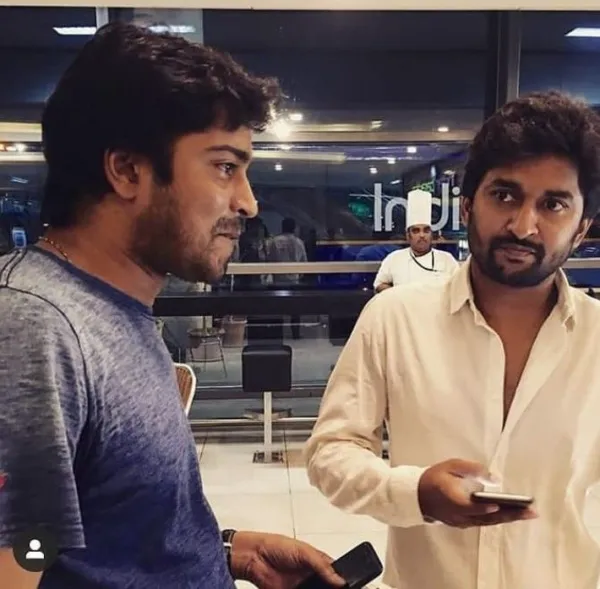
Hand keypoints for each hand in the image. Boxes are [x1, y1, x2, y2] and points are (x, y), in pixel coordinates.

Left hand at [230, 531, 344, 588]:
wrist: (254, 558)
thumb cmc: (276, 546)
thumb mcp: (304, 552)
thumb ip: (321, 566)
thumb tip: (339, 579)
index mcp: (316, 561)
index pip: (335, 572)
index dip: (342, 580)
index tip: (348, 586)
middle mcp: (310, 575)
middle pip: (328, 586)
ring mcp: (301, 587)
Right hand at [418, 458, 537, 527]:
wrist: (416, 495)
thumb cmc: (434, 478)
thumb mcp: (450, 466)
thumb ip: (471, 469)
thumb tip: (493, 477)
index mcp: (454, 500)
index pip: (472, 506)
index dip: (486, 507)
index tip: (500, 504)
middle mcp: (460, 516)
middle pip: (488, 518)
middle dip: (511, 515)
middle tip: (532, 512)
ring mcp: (462, 522)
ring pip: (489, 522)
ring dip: (509, 518)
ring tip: (527, 513)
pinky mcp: (464, 523)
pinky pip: (484, 523)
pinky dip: (498, 519)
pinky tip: (510, 514)